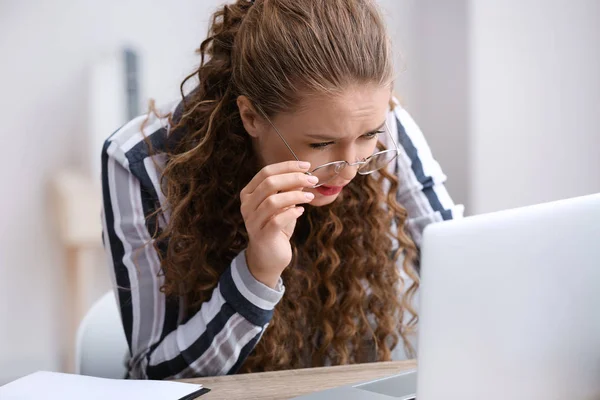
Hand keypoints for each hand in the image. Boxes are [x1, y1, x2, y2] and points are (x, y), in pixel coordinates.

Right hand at [240, 161, 317, 287]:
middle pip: (269, 183)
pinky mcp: (262, 235)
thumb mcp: (283, 205)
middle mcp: (247, 205)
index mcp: (249, 193)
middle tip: (312, 180)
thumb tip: (303, 175)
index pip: (266, 172)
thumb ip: (289, 190)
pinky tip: (301, 211)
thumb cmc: (276, 227)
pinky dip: (292, 213)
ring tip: (310, 197)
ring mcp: (252, 221)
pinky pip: (277, 220)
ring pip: (273, 201)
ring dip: (295, 196)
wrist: (269, 256)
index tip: (306, 166)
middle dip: (294, 178)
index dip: (287, 167)